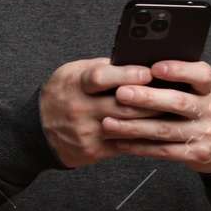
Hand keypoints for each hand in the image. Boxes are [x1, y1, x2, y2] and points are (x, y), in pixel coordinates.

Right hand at [39, 57, 167, 168]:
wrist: (35, 133)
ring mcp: (87, 132)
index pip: (102, 76)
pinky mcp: (93, 151)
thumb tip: (132, 60)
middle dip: (152, 100)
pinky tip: (160, 132)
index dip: (128, 74)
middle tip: (176, 94)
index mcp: (76, 83)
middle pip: (123, 104)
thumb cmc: (61, 96)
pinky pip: (125, 145)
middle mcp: (81, 108)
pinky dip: (145, 139)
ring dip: (153, 120)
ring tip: (174, 113)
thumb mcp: (72, 73)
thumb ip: (100, 67)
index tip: (149, 72)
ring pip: (128, 126)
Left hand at [99, 60, 210, 173]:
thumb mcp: (207, 87)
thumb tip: (145, 64)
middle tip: (121, 94)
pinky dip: (140, 147)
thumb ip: (185, 77)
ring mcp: (205, 133)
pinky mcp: (196, 153)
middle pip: (178, 103)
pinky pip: (164, 151)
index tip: (154, 68)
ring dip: (134, 126)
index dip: (178, 70)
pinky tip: (122, 142)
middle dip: (147, 99)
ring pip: (165, 130)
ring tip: (110, 122)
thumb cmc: (208, 106)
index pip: (201, 75)